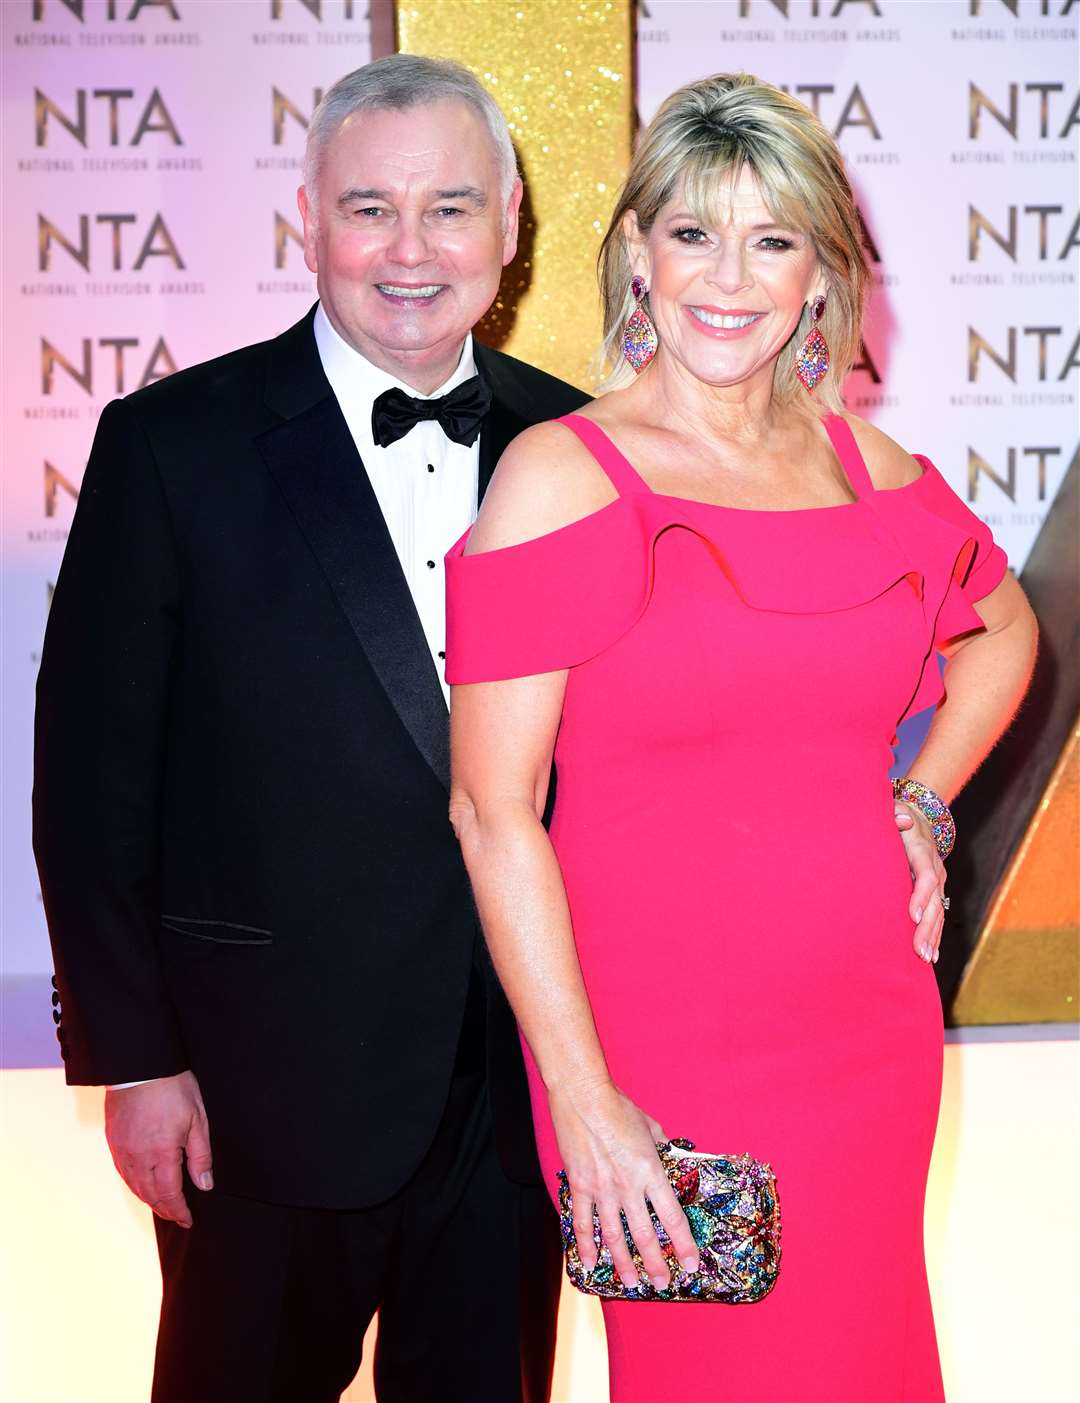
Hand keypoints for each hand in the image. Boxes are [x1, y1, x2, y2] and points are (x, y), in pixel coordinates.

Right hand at [104, 1070, 212, 1227]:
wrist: (139, 1065)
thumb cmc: (173, 1087)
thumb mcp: (197, 1119)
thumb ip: (200, 1155)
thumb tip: (205, 1185)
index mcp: (162, 1153)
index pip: (170, 1194)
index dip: (179, 1210)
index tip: (188, 1220)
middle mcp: (138, 1157)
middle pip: (150, 1194)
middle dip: (165, 1209)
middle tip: (177, 1217)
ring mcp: (122, 1150)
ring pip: (135, 1186)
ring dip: (149, 1200)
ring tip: (162, 1206)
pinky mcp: (113, 1141)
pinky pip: (123, 1172)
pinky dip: (134, 1185)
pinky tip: (142, 1185)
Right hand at [548, 1077, 698, 1291]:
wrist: (583, 1097)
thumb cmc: (619, 1108)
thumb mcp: (651, 1127)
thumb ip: (663, 1149)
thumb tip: (673, 1160)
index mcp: (651, 1172)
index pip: (673, 1218)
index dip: (683, 1245)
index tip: (691, 1265)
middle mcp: (628, 1186)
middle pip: (645, 1235)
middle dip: (655, 1264)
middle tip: (661, 1284)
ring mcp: (601, 1189)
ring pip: (614, 1237)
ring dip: (623, 1263)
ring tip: (630, 1283)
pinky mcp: (580, 1186)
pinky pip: (582, 1222)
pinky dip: (586, 1245)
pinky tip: (591, 1262)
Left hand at [895, 803, 946, 963]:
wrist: (920, 815)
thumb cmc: (898, 815)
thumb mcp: (895, 810)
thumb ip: (896, 815)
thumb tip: (903, 819)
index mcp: (924, 852)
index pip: (926, 876)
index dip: (921, 896)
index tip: (913, 915)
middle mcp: (935, 869)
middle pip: (935, 901)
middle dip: (928, 927)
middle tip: (919, 950)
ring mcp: (938, 882)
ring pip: (939, 912)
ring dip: (932, 936)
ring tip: (925, 957)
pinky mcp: (936, 891)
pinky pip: (938, 915)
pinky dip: (935, 935)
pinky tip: (930, 955)